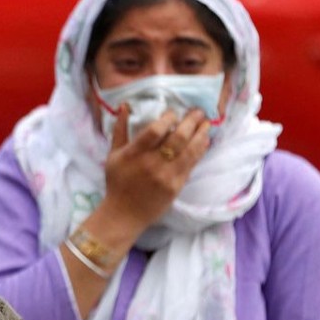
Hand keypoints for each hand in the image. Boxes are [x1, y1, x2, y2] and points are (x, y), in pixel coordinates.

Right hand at [100, 105, 210, 236]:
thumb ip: (120, 130)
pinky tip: (204, 140)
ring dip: (201, 134)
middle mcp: (151, 164)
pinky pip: (192, 164)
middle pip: (177, 138)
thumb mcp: (113, 155)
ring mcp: (166, 176)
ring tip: (206, 123)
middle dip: (191, 121)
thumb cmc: (117, 183)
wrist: (123, 214)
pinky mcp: (176, 186)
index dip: (168, 118)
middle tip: (197, 112)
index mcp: (134, 154)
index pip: (156, 131)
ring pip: (189, 150)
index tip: (173, 113)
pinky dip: (200, 150)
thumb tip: (125, 106)